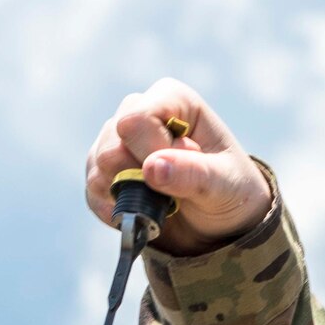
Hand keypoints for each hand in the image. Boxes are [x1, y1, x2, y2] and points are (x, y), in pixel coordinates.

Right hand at [85, 78, 272, 254]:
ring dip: (129, 196)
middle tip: (174, 194)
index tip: (183, 170)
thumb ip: (193, 174)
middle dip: (141, 178)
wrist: (222, 225)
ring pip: (98, 165)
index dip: (153, 153)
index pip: (137, 119)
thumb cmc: (231, 192)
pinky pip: (93, 191)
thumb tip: (151, 168)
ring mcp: (118, 140)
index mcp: (172, 99)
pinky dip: (117, 211)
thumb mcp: (225, 186)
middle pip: (112, 143)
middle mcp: (140, 111)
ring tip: (164, 205)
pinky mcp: (105, 170)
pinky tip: (145, 215)